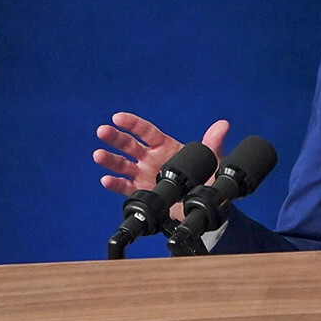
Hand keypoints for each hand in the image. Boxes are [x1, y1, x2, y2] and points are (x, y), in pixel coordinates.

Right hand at [94, 112, 228, 198]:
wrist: (202, 203)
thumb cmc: (205, 177)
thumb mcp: (211, 159)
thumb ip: (212, 143)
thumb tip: (223, 125)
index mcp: (164, 146)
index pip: (145, 131)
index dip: (132, 124)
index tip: (118, 117)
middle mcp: (150, 158)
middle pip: (129, 145)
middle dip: (115, 138)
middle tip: (102, 131)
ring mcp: (143, 174)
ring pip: (122, 165)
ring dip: (109, 160)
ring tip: (98, 155)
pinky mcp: (141, 191)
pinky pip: (125, 187)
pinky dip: (115, 184)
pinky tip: (106, 180)